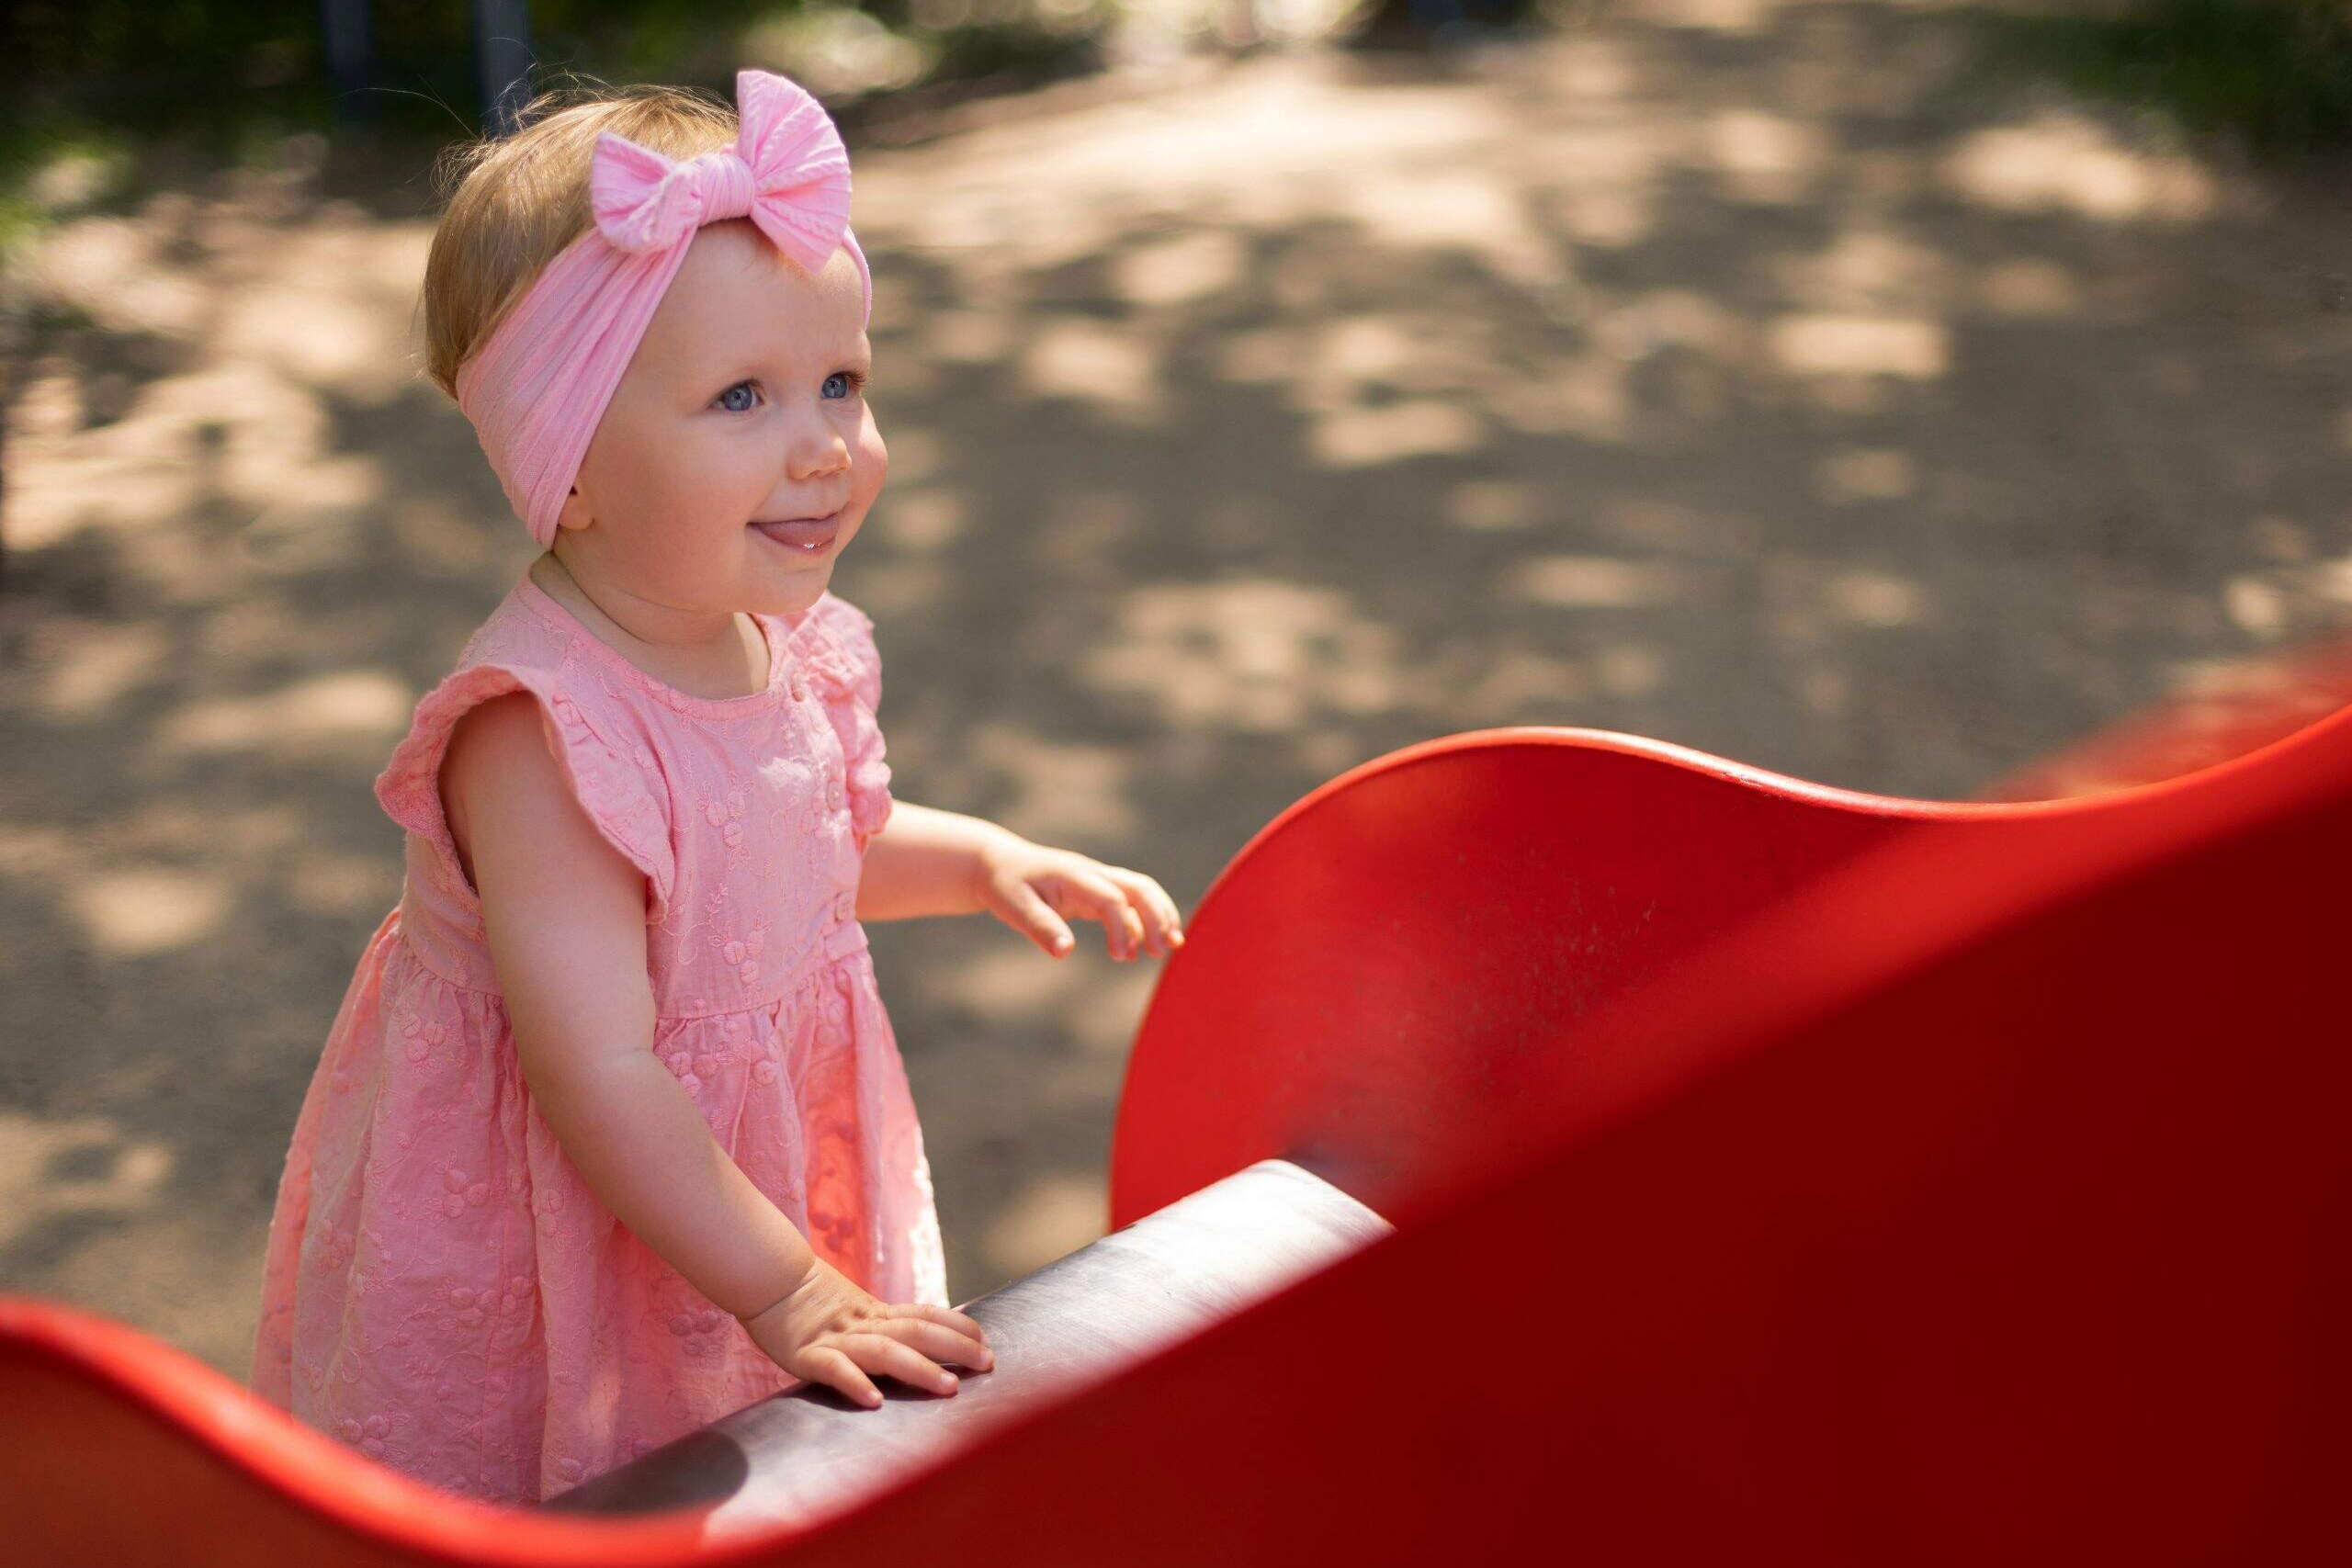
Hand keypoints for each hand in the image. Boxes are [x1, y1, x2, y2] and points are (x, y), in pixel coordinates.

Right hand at [740, 1255, 992, 1408]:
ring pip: (884, 1351)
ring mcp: (835, 1339)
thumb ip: (883, 1324)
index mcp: (875, 1312)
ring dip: (919, 1368)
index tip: (987, 1340)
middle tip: (987, 1364)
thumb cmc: (810, 1302)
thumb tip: (924, 1338)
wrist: (765, 1277)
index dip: (957, 1326)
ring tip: (947, 1387)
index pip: (925, 1314)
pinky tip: (875, 1401)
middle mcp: (862, 1323)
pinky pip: (833, 1370)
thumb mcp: (853, 1309)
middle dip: (954, 1348)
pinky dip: (855, 1382)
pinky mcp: (805, 1355)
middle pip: (915, 1331)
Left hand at [972, 835, 1185, 959]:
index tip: (1120, 958)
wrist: (998, 864)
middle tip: (1163, 950)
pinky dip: (1142, 920)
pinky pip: (1129, 900)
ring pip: (1140, 890)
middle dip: (1157, 917)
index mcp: (1072, 876)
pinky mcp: (1095, 889)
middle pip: (1138, 887)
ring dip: (1159, 915)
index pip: (1111, 899)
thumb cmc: (1005, 886)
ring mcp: (1096, 878)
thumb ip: (1041, 928)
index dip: (1123, 928)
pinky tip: (1139, 950)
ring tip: (1171, 946)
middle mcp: (1091, 873)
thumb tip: (1067, 953)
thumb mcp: (1014, 908)